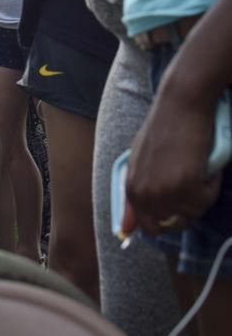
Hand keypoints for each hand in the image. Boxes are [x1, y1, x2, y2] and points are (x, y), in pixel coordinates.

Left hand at [124, 81, 221, 236]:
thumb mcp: (140, 161)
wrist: (179, 104)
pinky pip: (206, 200)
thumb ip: (136, 193)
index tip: (177, 204)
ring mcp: (166, 191)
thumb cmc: (163, 128)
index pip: (147, 226)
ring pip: (192, 214)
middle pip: (172, 225)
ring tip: (195, 167)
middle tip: (191, 183)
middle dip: (186, 209)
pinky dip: (211, 184)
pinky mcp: (187, 185)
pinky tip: (203, 163)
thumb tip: (125, 230)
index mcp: (131, 188)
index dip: (166, 219)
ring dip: (200, 195)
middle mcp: (145, 194)